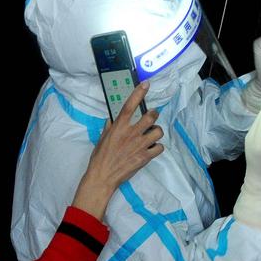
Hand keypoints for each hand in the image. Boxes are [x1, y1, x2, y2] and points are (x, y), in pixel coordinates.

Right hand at [72, 82, 163, 218]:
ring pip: (158, 131)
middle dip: (153, 115)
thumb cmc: (100, 157)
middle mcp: (131, 133)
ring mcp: (139, 145)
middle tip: (150, 118)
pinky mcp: (145, 156)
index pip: (130, 105)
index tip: (146, 84)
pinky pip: (159, 147)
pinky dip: (156, 148)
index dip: (139, 93)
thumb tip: (114, 117)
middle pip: (151, 116)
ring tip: (150, 136)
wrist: (103, 176)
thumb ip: (110, 126)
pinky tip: (150, 149)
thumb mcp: (102, 138)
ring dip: (156, 132)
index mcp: (119, 126)